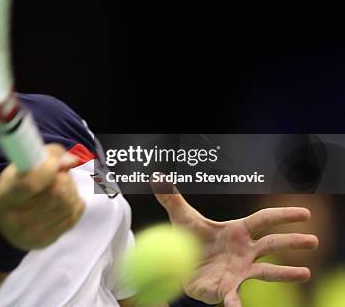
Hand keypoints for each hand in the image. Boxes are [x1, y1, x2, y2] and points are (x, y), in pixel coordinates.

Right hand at [0, 144, 84, 249]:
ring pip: (68, 204)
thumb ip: (43, 157)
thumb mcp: (17, 169)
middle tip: (59, 174)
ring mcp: (34, 233)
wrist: (2, 226)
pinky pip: (74, 215)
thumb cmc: (12, 190)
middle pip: (56, 194)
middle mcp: (18, 219)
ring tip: (62, 185)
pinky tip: (66, 198)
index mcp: (6, 196)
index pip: (31, 183)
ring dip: (71, 189)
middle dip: (63, 178)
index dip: (49, 168)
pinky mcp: (48, 240)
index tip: (55, 161)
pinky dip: (75, 202)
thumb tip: (71, 160)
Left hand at [152, 183, 318, 306]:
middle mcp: (245, 251)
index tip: (304, 213)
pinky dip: (237, 304)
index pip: (264, 220)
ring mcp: (240, 271)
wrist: (180, 265)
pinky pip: (235, 297)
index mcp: (238, 231)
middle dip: (293, 241)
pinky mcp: (228, 288)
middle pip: (273, 243)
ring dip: (285, 273)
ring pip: (267, 271)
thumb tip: (157, 176)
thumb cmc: (188, 240)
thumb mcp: (181, 218)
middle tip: (313, 240)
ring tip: (304, 273)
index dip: (284, 215)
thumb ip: (170, 198)